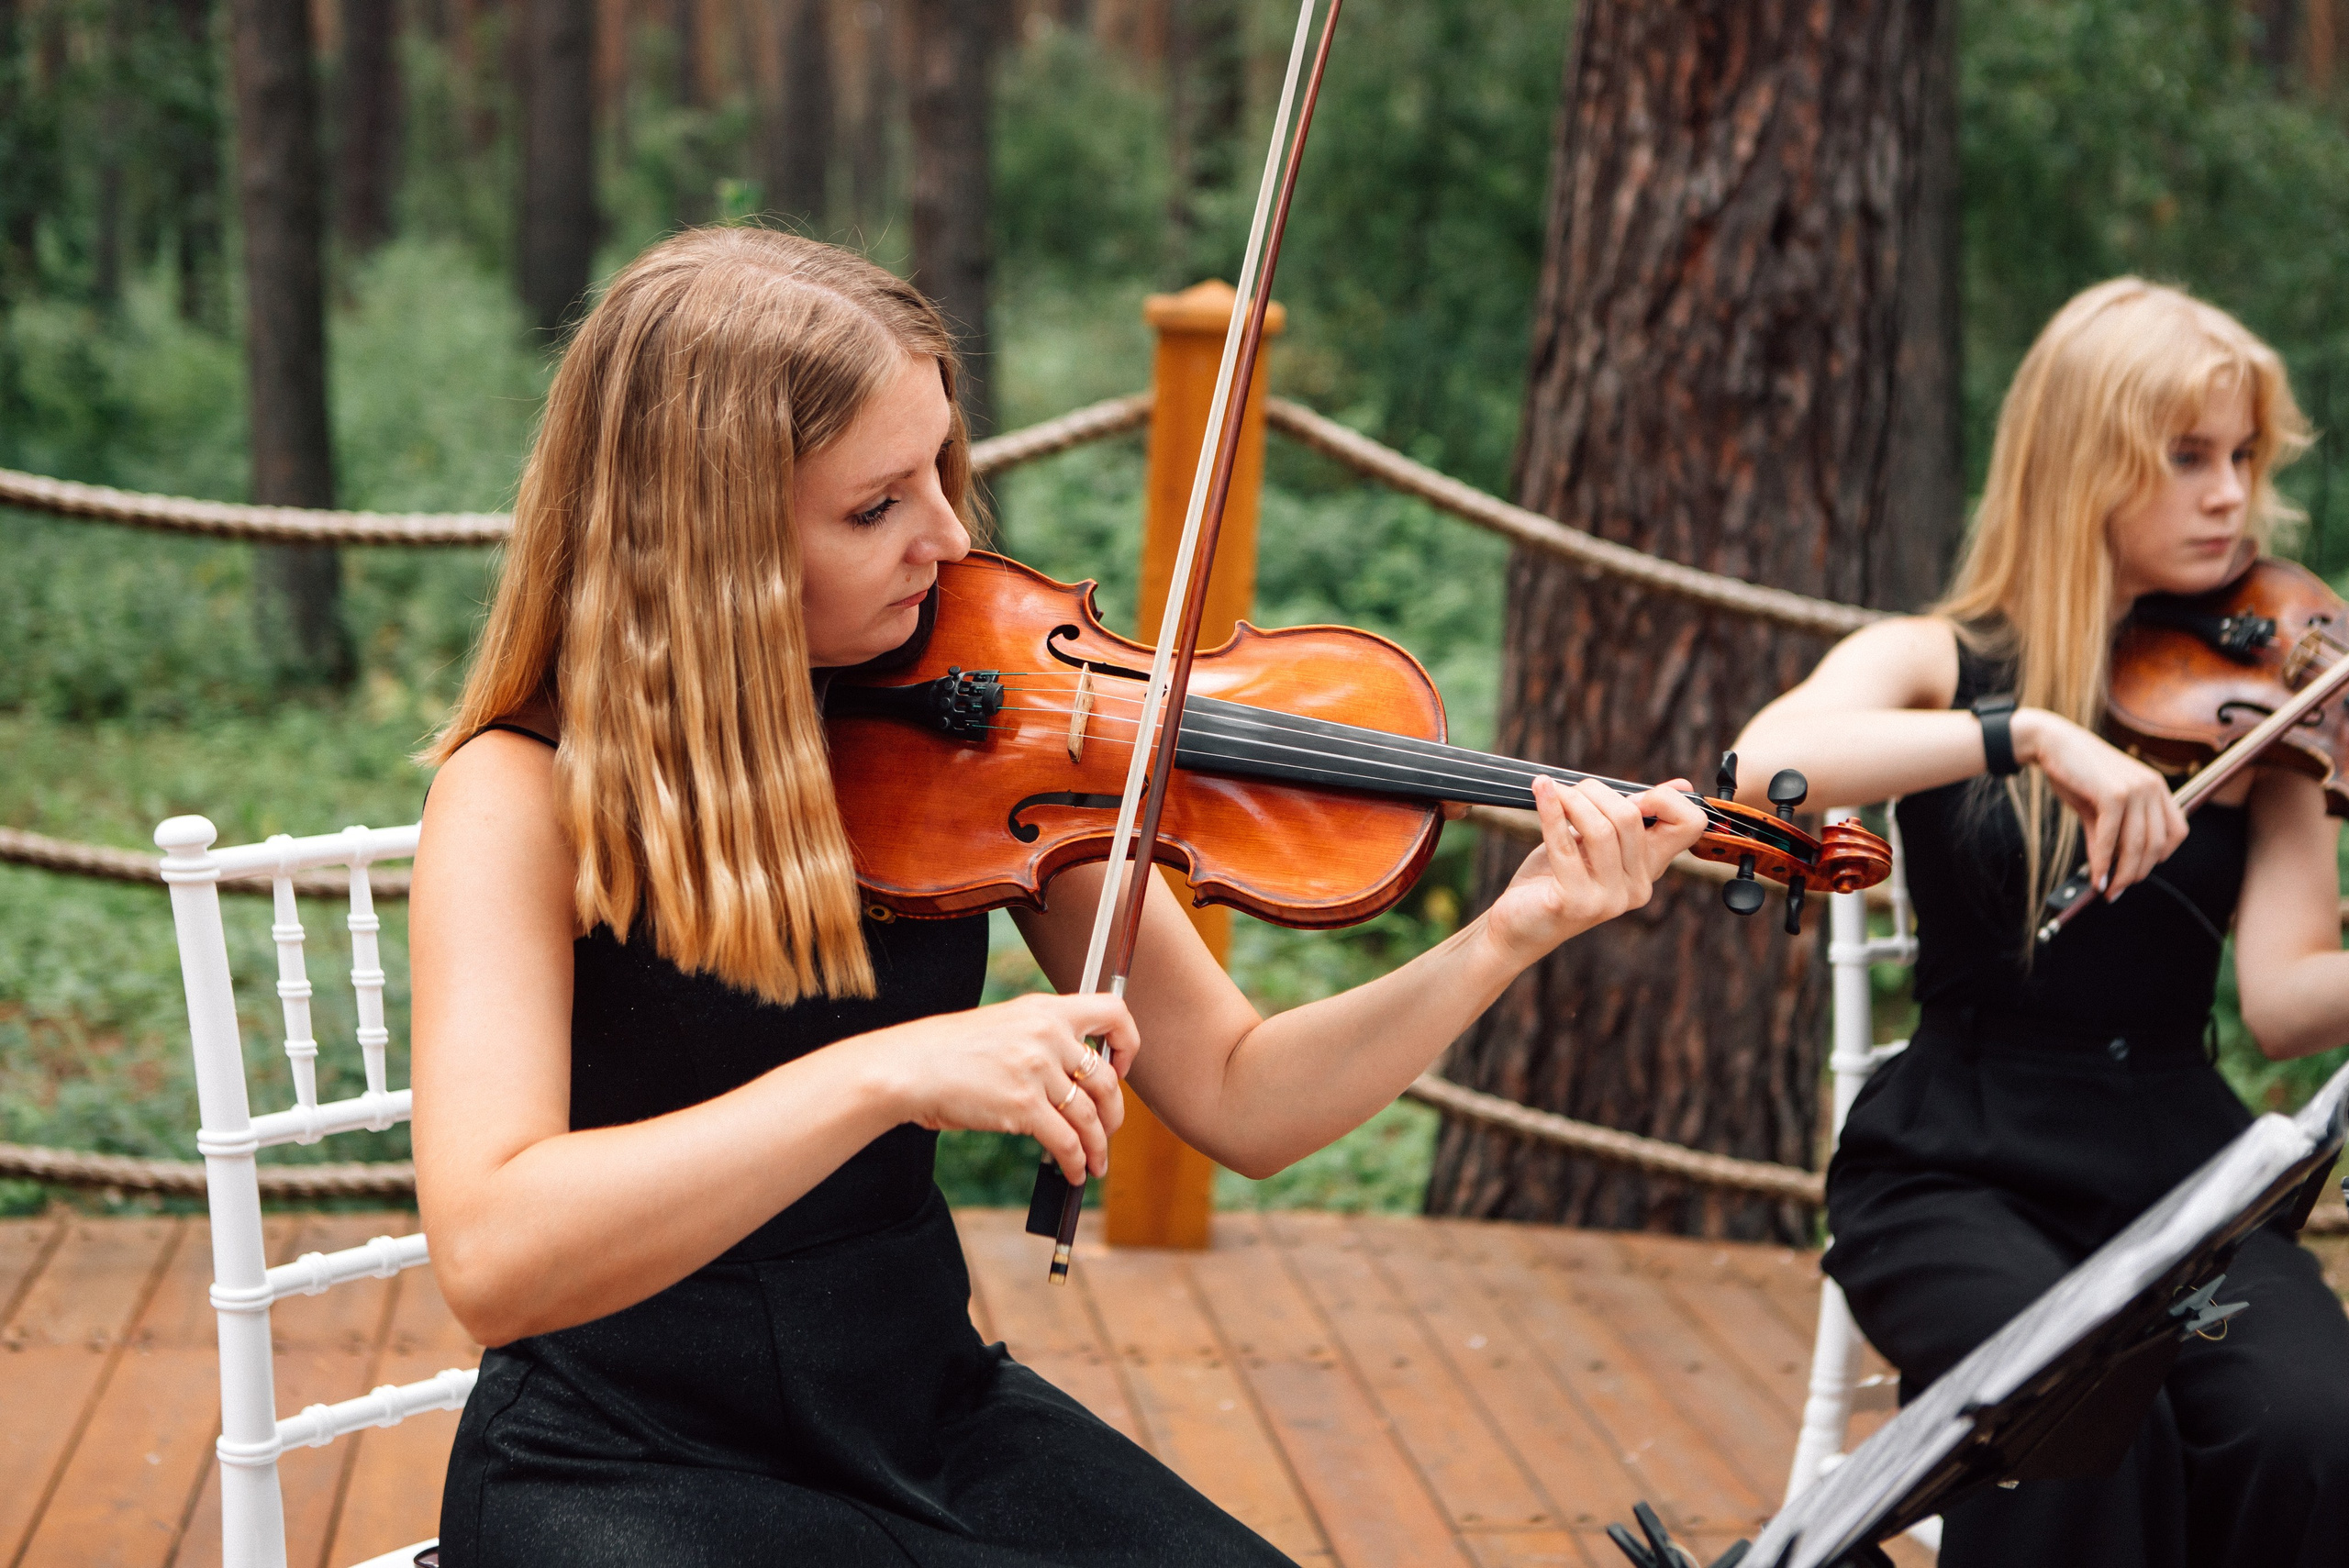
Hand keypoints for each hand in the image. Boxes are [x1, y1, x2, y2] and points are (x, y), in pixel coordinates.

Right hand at [855, 992, 1136, 1184]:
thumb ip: (1042, 1042)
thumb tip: (1077, 1082)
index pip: (1113, 1011)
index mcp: (1044, 1009)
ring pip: (1090, 1116)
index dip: (1128, 1042)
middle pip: (1107, 1078)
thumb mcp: (1003, 1026)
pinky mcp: (1023, 1105)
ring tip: (1094, 1163)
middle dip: (1114, 1113)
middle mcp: (1047, 1034)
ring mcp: (1037, 1069)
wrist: (908, 1067)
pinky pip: (1066, 1141)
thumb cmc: (948, 1052)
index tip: (1121, 1067)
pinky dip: (1076, 1162)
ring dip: (1098, 1146)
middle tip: (1108, 1130)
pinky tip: (1074, 1173)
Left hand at [1481, 775, 1707, 965]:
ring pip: (1601, 828)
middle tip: (1570, 789)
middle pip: (1631, 817)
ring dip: (1572, 799)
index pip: (1689, 825)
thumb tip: (1680, 785)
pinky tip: (1541, 791)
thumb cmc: (1555, 876)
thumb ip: (1629, 818)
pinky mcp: (1576, 903)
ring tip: (1550, 790)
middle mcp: (1638, 888)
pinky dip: (1551, 811)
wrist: (1519, 923)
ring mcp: (1610, 900)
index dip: (1666, 799)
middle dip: (1596, 792)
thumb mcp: (1597, 843)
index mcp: (1649, 870)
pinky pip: (1564, 845)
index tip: (1631, 794)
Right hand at [2015, 709, 2187, 899]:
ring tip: (2107, 887)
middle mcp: (2153, 787)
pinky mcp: (2114, 795)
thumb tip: (2105, 871)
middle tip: (2117, 889)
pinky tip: (2095, 874)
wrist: (2053, 743)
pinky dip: (2103, 861)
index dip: (2161, 856)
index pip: (2177, 831)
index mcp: (2156, 787)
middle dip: (2138, 873)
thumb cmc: (2076, 772)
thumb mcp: (2097, 807)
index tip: (2139, 869)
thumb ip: (2105, 837)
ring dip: (2122, 873)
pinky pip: (2111, 838)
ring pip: (2137, 845)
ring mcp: (2136, 790)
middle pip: (2157, 844)